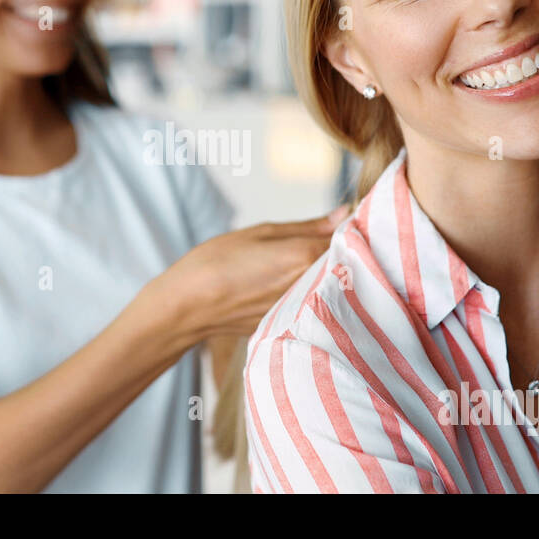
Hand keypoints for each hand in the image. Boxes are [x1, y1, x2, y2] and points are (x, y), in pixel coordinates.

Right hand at [151, 206, 350, 342]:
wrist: (186, 308)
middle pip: (342, 266)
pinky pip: (311, 304)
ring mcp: (301, 309)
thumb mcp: (260, 232)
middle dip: (342, 253)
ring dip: (326, 274)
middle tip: (324, 242)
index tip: (351, 222)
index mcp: (305, 256)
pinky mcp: (290, 324)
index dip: (352, 229)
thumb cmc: (215, 264)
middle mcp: (310, 286)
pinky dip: (308, 293)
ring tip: (297, 265)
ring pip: (328, 286)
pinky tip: (284, 287)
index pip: (347, 239)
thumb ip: (308, 226)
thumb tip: (343, 213)